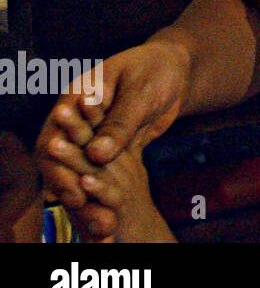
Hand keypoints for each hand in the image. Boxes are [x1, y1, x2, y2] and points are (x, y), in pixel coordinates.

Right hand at [37, 41, 188, 239]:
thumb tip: (96, 154)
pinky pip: (103, 168)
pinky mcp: (112, 145)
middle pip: (64, 156)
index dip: (58, 164)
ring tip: (101, 218)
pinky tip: (111, 209)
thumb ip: (120, 122)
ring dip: (88, 190)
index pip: (55, 134)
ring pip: (83, 166)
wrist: (176, 69)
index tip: (71, 189)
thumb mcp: (141, 92)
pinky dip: (105, 187)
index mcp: (76, 97)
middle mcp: (79, 117)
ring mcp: (94, 132)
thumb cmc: (156, 69)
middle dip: (70, 184)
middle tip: (83, 206)